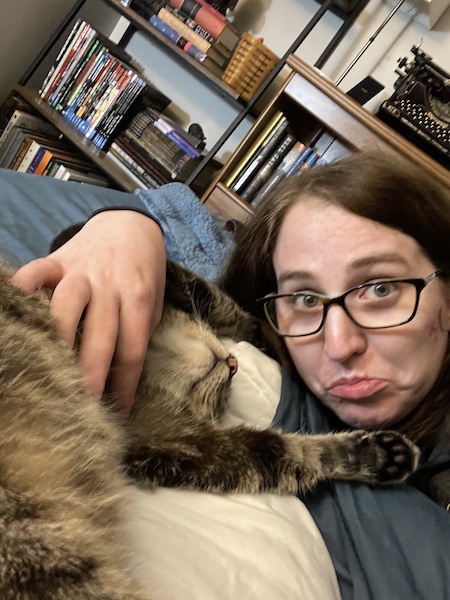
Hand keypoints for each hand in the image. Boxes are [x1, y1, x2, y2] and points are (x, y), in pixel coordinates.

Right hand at [12, 210, 165, 414]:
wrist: (130, 225)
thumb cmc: (143, 272)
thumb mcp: (153, 302)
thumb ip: (139, 330)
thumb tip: (122, 374)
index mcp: (139, 301)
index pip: (131, 352)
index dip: (123, 387)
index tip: (117, 413)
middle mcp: (111, 287)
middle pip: (100, 338)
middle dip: (90, 378)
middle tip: (80, 409)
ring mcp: (81, 272)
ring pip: (66, 308)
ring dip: (57, 341)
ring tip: (48, 373)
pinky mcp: (57, 260)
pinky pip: (34, 273)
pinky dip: (22, 291)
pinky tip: (15, 315)